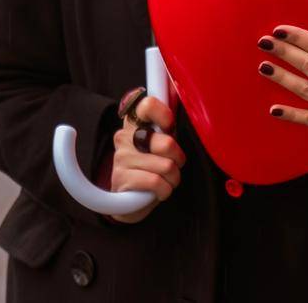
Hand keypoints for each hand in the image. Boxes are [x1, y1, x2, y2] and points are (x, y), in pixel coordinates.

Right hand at [98, 95, 185, 223]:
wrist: (128, 201)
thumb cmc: (150, 168)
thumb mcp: (160, 145)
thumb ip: (167, 129)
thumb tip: (185, 108)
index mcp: (134, 123)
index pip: (148, 105)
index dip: (164, 115)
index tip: (169, 127)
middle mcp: (125, 137)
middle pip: (167, 143)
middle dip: (177, 159)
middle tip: (171, 164)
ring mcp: (122, 157)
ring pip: (166, 166)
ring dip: (172, 178)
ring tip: (164, 179)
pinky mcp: (122, 178)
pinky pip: (157, 182)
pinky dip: (164, 190)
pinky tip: (157, 190)